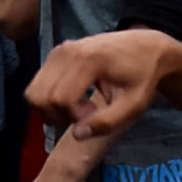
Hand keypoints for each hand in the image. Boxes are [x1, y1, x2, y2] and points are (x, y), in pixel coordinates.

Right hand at [27, 27, 179, 145]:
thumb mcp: (133, 105)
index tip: (93, 115)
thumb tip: (76, 134)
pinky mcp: (57, 52)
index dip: (72, 118)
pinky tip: (75, 97)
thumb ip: (107, 123)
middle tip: (83, 115)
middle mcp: (68, 51)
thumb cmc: (143, 77)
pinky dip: (50, 98)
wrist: (147, 48)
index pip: (60, 99)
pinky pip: (39, 83)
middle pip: (40, 97)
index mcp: (89, 61)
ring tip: (79, 107)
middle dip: (56, 116)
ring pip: (34, 92)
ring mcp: (60, 50)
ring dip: (51, 109)